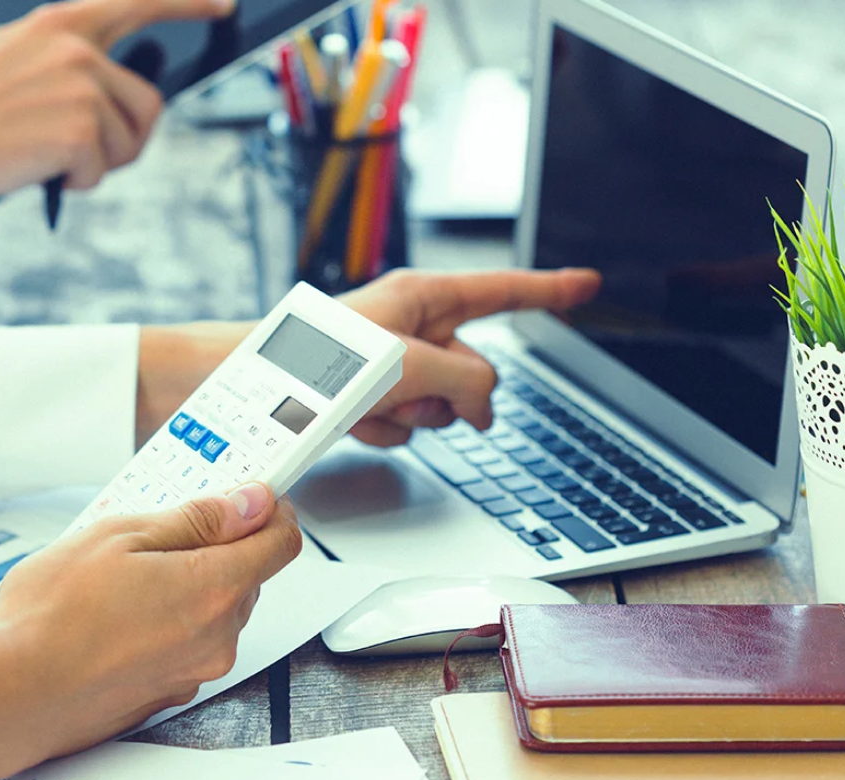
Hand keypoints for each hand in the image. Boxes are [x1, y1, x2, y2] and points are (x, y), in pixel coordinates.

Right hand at [0, 0, 234, 201]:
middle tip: (79, 155)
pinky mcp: (80, 128)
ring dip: (96, 164)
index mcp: (57, 22)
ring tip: (41, 157)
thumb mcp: (4, 58)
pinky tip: (34, 168)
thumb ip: (57, 57)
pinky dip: (73, 182)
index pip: (137, 3)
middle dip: (123, 140)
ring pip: (127, 142)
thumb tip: (104, 80)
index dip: (188, 4)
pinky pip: (101, 170)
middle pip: (146, 104)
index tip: (224, 7)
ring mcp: (81, 85)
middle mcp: (76, 46)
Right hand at [0, 483, 300, 779]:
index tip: (250, 496)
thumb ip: (196, 519)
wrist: (9, 693)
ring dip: (187, 584)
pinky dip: (167, 621)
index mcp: (214, 590)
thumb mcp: (121, 536)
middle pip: (246, 575)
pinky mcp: (168, 692)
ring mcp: (194, 670)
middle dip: (215, 546)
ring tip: (124, 573)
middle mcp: (216, 637)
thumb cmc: (51, 618)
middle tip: (159, 530)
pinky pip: (186, 642)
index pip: (281, 542)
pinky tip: (119, 611)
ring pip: (214, 609)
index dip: (269, 511)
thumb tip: (247, 504)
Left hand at [338, 268, 601, 444]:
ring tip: (372, 404)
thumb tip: (484, 404)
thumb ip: (470, 380)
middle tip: (413, 394)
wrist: (258, 393)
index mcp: (425, 297)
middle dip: (454, 393)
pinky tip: (353, 421)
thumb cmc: (322, 358)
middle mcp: (411, 325)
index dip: (551, 290)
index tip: (586, 284)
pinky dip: (383, 429)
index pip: (504, 291)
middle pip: (473, 367)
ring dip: (413, 415)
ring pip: (440, 405)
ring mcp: (391, 364)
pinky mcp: (367, 396)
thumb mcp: (415, 363)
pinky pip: (403, 423)